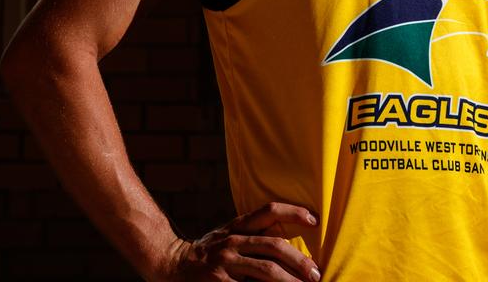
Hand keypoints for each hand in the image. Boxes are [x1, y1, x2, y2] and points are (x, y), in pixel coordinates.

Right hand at [161, 202, 321, 281]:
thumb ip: (254, 236)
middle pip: (274, 246)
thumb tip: (288, 242)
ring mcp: (225, 263)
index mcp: (237, 226)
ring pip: (266, 269)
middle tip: (316, 273)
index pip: (268, 211)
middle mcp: (232, 241)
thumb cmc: (208, 252)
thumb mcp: (229, 236)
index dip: (293, 212)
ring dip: (290, 280)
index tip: (315, 219)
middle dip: (299, 260)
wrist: (170, 264)